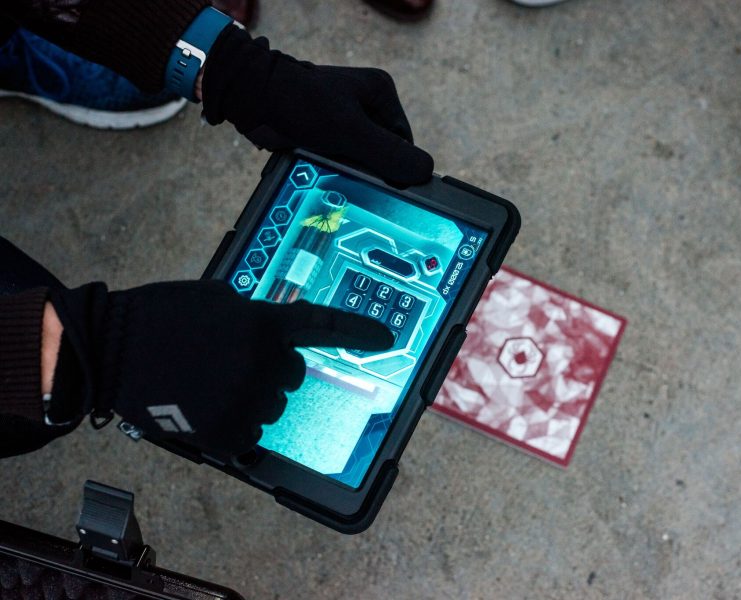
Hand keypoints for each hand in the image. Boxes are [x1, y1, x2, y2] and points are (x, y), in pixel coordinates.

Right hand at [48, 280, 391, 455]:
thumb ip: (253, 315)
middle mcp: (266, 362)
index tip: (386, 340)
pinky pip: (246, 438)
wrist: (111, 347)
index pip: (324, 327)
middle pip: (291, 376)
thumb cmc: (158, 316)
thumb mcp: (215, 298)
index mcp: (266, 323)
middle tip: (230, 363)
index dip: (359, 333)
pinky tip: (203, 408)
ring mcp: (248, 399)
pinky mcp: (226, 431)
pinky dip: (229, 429)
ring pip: (269, 409)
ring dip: (249, 400)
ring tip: (207, 384)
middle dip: (269, 371)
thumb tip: (270, 332)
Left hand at [201, 25, 433, 186]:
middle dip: (364, 166)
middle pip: (381, 153)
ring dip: (345, 168)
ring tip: (325, 164)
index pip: (402, 143)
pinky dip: (329, 166)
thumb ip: (388, 153)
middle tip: (343, 169)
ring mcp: (345, 117)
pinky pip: (338, 157)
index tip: (370, 174)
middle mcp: (366, 103)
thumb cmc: (299, 104)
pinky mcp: (326, 131)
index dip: (389, 164)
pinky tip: (317, 164)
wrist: (250, 99)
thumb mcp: (350, 132)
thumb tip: (425, 171)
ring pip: (359, 158)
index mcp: (381, 93)